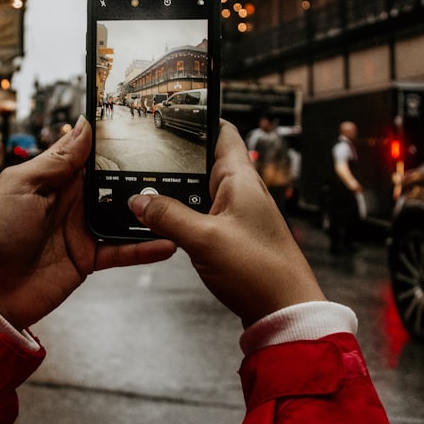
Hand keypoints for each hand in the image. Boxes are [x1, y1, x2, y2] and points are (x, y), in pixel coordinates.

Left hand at [0, 116, 175, 329]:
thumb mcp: (21, 186)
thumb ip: (56, 159)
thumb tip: (82, 126)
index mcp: (55, 178)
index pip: (89, 153)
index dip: (111, 141)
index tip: (138, 126)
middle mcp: (73, 201)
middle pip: (114, 182)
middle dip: (140, 174)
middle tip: (170, 165)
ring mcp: (84, 228)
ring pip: (124, 214)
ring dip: (147, 211)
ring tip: (177, 202)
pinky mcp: (91, 256)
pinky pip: (123, 249)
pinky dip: (144, 248)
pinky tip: (166, 242)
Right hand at [128, 121, 325, 326]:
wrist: (284, 311)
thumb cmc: (259, 272)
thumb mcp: (204, 240)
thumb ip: (168, 216)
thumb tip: (139, 200)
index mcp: (241, 178)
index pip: (221, 131)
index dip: (198, 118)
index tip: (170, 112)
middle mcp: (242, 190)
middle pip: (204, 161)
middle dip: (176, 161)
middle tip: (143, 160)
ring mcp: (239, 212)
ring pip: (201, 190)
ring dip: (178, 192)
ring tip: (146, 193)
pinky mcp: (234, 234)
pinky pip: (204, 214)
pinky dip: (185, 215)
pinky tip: (166, 224)